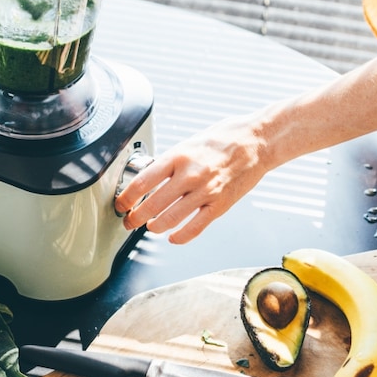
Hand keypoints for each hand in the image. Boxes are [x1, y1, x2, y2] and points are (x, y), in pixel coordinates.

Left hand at [114, 115, 272, 243]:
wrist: (256, 141)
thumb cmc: (223, 138)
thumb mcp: (188, 143)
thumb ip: (169, 162)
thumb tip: (148, 178)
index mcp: (177, 156)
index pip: (142, 182)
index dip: (126, 198)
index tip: (121, 204)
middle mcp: (189, 175)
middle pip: (152, 204)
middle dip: (135, 217)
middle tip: (129, 221)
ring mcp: (205, 192)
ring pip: (170, 219)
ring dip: (154, 227)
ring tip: (149, 227)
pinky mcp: (220, 205)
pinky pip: (194, 228)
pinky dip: (180, 236)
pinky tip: (173, 237)